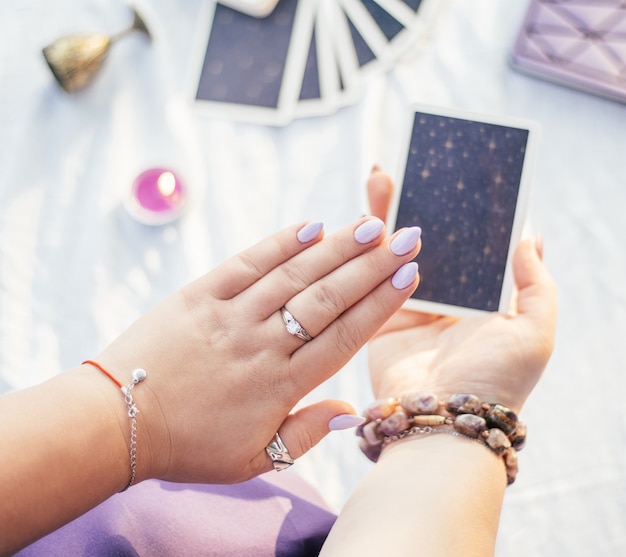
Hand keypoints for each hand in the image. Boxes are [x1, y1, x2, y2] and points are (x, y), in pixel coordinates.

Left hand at [93, 215, 420, 483]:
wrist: (115, 421)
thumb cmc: (187, 445)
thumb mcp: (253, 460)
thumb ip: (306, 434)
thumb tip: (351, 411)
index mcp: (280, 385)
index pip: (345, 336)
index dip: (381, 304)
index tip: (410, 276)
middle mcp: (263, 344)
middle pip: (330, 297)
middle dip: (374, 265)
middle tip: (408, 236)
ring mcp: (231, 315)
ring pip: (295, 275)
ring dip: (337, 247)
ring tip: (371, 224)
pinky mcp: (199, 295)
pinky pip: (247, 263)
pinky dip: (279, 243)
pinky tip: (310, 226)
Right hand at [366, 169, 557, 412]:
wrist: (442, 422)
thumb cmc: (496, 380)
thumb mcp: (535, 332)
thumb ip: (537, 284)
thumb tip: (532, 236)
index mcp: (481, 297)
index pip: (471, 241)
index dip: (462, 208)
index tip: (452, 173)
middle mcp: (445, 298)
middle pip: (430, 238)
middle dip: (418, 201)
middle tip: (407, 164)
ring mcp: (408, 305)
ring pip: (396, 251)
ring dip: (387, 214)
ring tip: (381, 175)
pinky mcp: (377, 317)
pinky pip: (369, 278)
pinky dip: (363, 249)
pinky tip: (359, 217)